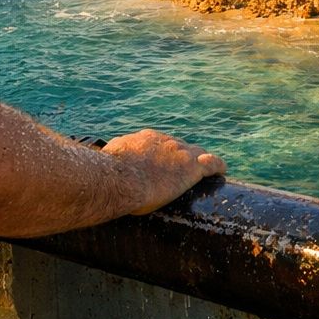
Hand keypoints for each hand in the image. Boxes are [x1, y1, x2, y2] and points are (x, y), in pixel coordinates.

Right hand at [101, 128, 226, 214]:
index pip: (156, 144)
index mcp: (142, 139)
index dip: (159, 155)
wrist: (119, 178)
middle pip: (177, 146)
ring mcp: (178, 152)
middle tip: (179, 172)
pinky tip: (223, 171)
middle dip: (179, 157)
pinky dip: (217, 166)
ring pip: (195, 152)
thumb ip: (106, 161)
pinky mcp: (191, 167)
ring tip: (204, 171)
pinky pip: (211, 162)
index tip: (158, 165)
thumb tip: (94, 167)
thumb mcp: (104, 163)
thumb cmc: (106, 174)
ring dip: (198, 160)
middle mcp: (162, 141)